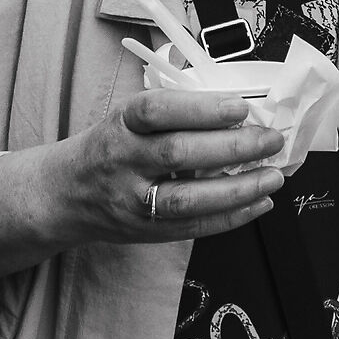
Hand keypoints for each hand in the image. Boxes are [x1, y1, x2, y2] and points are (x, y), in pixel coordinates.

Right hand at [51, 87, 284, 244]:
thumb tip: (239, 107)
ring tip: (273, 176)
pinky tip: (258, 203)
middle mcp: (124, 160)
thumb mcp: (129, 115)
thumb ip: (176, 110)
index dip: (201, 109)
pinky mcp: (145, 230)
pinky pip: (192, 227)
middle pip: (178, 154)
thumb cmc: (112, 145)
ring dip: (237, 189)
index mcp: (122, 123)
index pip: (158, 110)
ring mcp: (132, 200)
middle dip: (232, 147)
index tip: (240, 107)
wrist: (66, 193)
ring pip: (186, 198)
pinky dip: (230, 217)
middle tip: (270, 139)